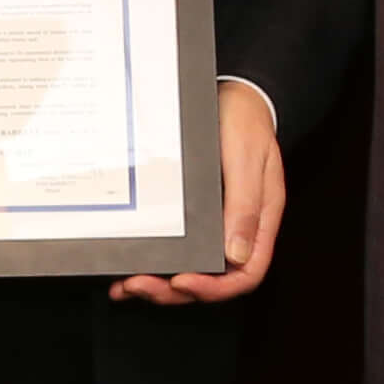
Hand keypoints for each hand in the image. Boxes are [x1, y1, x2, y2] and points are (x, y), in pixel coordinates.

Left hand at [114, 82, 283, 305]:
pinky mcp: (190, 215)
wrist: (233, 94)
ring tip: (126, 284)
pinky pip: (174, 246)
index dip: (214, 288)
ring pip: (188, 267)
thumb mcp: (247, 159)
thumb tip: (237, 254)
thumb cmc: (246, 122)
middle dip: (174, 290)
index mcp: (258, 223)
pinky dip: (150, 261)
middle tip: (138, 285)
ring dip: (158, 283)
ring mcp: (211, 224)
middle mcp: (234, 229)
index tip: (182, 281)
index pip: (245, 274)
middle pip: (210, 279)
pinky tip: (125, 267)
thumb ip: (245, 206)